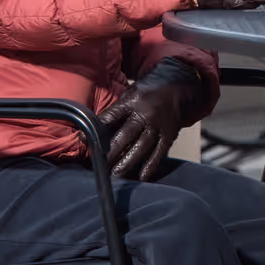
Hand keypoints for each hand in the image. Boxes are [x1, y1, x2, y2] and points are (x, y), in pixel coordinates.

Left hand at [96, 57, 205, 180]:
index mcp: (133, 101)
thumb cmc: (149, 92)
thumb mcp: (131, 93)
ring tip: (116, 174)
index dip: (97, 129)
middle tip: (99, 165)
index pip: (111, 116)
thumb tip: (97, 128)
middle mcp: (146, 113)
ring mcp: (159, 125)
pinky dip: (152, 165)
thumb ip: (117, 110)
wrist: (179, 87)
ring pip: (142, 146)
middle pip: (125, 135)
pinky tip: (142, 176)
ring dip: (128, 161)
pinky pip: (160, 152)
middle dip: (111, 151)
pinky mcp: (170, 134)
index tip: (85, 141)